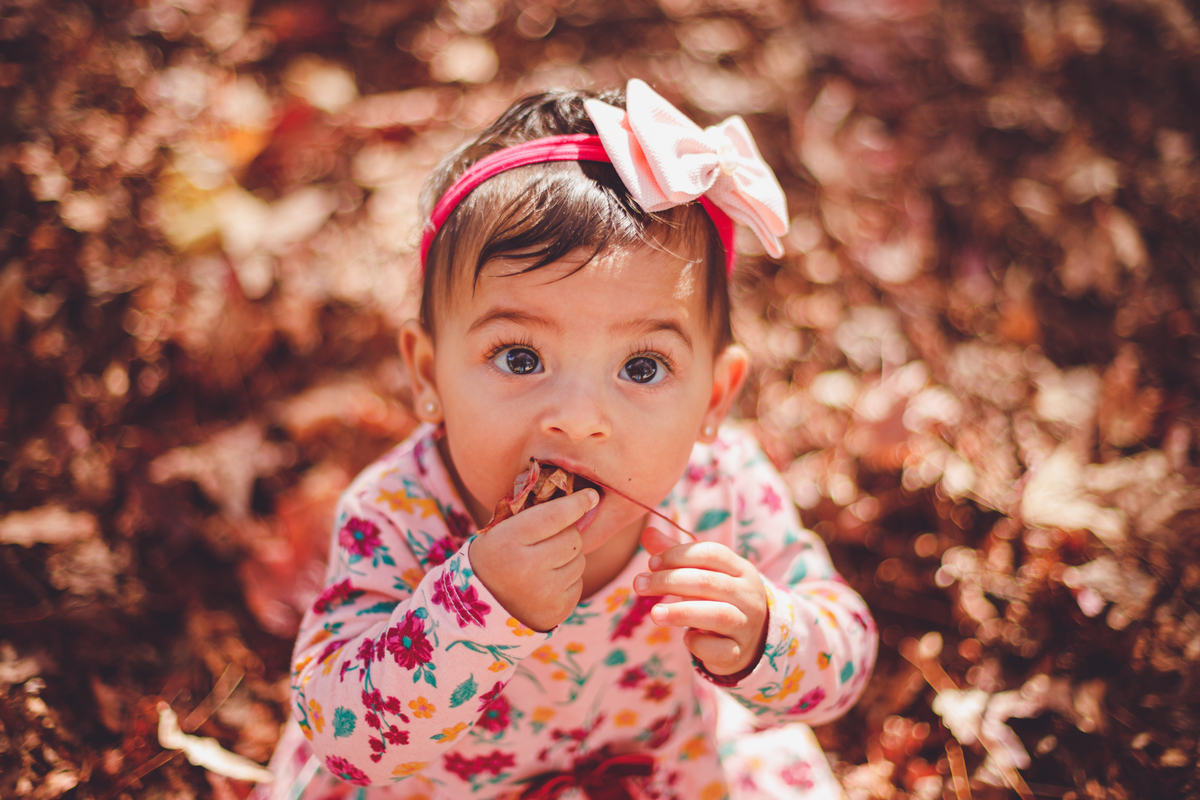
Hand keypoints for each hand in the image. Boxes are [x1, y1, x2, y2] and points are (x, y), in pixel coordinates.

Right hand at [469, 489, 597, 631]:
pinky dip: (567, 580)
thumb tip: (583, 499)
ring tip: (544, 564)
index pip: (553, 516)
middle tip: (550, 539)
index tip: (592, 496)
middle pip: (572, 538)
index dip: (576, 503)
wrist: (483, 608)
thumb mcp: (498, 530)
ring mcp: (544, 593)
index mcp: (507, 542)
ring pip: (580, 561)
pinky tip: (546, 584)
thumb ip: (531, 512)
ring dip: (568, 558)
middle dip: (567, 534)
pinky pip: (578, 583)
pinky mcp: (558, 611)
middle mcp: (526, 568)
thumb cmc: (494, 558)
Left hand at [634, 526, 768, 675]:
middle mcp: (747, 595)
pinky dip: (700, 645)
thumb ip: (676, 555)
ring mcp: (746, 624)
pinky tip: (686, 639)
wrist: (751, 638)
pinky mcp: (739, 652)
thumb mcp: (703, 574)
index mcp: (740, 569)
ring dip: (681, 613)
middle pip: (709, 582)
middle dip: (669, 581)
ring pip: (718, 615)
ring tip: (654, 614)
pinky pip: (721, 650)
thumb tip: (647, 532)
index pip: (712, 553)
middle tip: (639, 585)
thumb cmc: (718, 598)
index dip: (678, 555)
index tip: (651, 563)